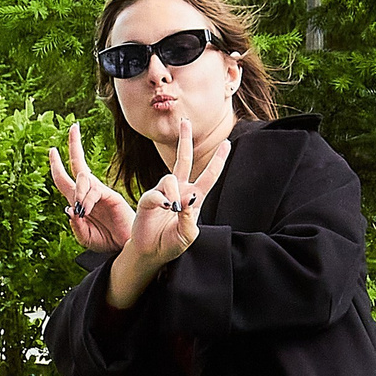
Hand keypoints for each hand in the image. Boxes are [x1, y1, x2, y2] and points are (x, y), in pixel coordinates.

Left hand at [47, 122, 133, 253]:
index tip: (52, 150)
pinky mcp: (110, 195)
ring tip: (81, 210)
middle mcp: (88, 193)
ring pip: (82, 179)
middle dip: (74, 145)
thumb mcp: (84, 237)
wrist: (124, 247)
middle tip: (73, 127)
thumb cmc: (105, 242)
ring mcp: (100, 192)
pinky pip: (93, 190)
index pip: (65, 179)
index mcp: (78, 201)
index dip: (57, 165)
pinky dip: (86, 199)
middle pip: (78, 164)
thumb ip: (75, 226)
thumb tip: (68, 209)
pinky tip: (85, 210)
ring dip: (77, 192)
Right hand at [106, 111, 229, 307]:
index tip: (227, 143)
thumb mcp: (188, 236)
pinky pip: (156, 193)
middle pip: (183, 160)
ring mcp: (163, 193)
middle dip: (185, 141)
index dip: (218, 160)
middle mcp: (179, 191)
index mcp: (194, 198)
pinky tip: (164, 208)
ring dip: (174, 192)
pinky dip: (162, 200)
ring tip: (172, 208)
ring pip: (170, 178)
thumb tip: (187, 198)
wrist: (152, 253)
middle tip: (185, 122)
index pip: (209, 175)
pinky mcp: (148, 199)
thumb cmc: (172, 245)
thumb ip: (189, 218)